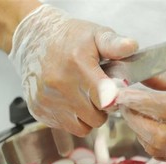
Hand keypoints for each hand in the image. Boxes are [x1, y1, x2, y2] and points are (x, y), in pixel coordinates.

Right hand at [9, 5, 137, 135]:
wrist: (33, 40)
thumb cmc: (69, 38)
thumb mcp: (95, 34)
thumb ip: (114, 44)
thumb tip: (131, 46)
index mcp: (78, 65)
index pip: (106, 99)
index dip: (114, 99)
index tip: (112, 92)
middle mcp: (59, 85)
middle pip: (96, 118)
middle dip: (102, 109)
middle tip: (98, 94)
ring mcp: (46, 100)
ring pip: (82, 128)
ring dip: (87, 117)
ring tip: (84, 99)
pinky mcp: (38, 110)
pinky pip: (65, 127)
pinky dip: (71, 119)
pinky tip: (70, 102)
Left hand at [117, 52, 165, 161]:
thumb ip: (163, 75)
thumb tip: (134, 79)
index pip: (164, 108)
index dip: (138, 103)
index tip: (121, 96)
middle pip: (160, 136)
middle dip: (135, 121)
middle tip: (124, 106)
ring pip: (160, 149)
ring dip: (140, 133)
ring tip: (135, 115)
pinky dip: (151, 142)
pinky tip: (148, 128)